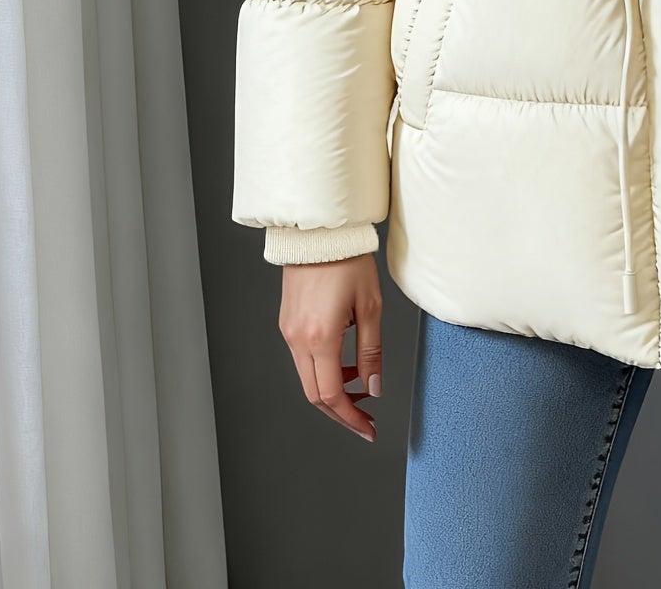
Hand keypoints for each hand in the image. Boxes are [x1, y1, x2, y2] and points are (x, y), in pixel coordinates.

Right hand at [278, 254, 383, 442]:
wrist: (319, 232)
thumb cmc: (349, 262)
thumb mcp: (371, 307)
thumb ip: (371, 351)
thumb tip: (373, 387)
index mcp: (320, 338)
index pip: (331, 396)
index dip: (351, 418)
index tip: (369, 428)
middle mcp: (297, 339)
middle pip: (314, 395)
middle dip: (341, 412)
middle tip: (366, 418)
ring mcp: (288, 332)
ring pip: (307, 379)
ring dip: (332, 392)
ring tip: (359, 388)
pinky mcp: (287, 323)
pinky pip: (302, 360)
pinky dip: (322, 372)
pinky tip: (342, 366)